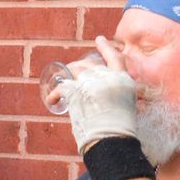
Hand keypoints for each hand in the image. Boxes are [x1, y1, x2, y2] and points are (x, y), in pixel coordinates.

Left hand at [65, 38, 138, 154]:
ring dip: (67, 76)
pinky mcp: (77, 92)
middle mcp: (108, 77)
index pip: (114, 57)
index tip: (99, 39)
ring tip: (62, 87)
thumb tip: (110, 101)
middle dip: (79, 67)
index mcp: (124, 80)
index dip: (105, 47)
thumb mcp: (127, 107)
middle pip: (90, 64)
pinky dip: (55, 94)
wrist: (112, 140)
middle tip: (72, 73)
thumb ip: (120, 98)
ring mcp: (92, 83)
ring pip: (75, 70)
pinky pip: (61, 87)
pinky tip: (52, 101)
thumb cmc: (120, 132)